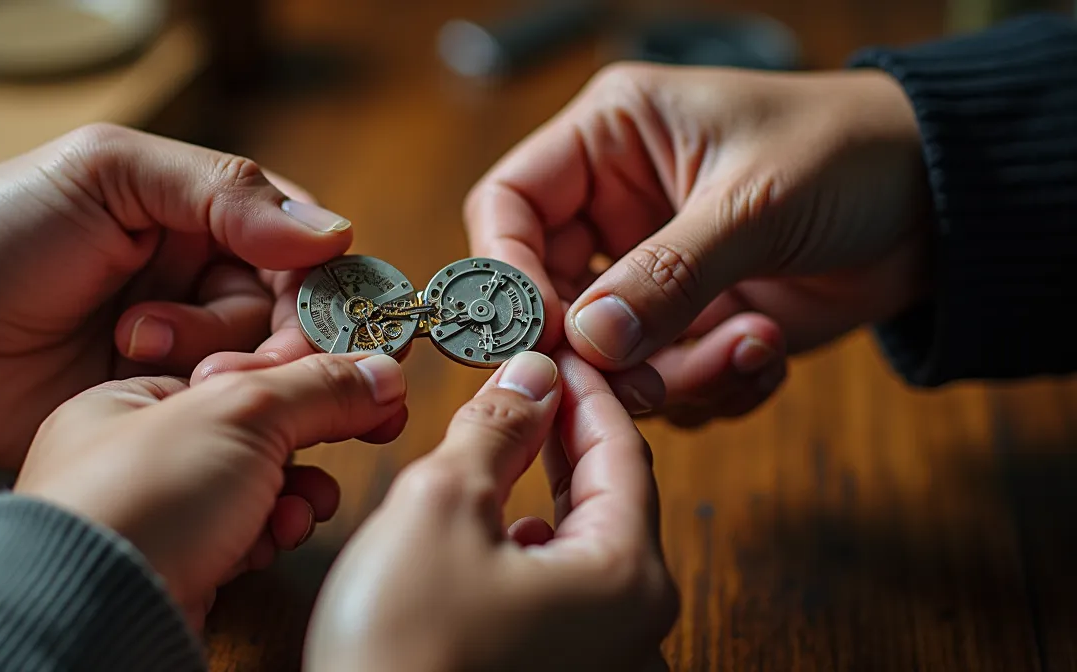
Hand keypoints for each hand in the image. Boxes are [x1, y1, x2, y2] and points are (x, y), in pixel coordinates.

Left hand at [0, 123, 354, 465]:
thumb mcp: (106, 175)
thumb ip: (220, 190)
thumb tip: (333, 235)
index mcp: (207, 219)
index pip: (306, 253)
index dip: (325, 289)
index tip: (320, 322)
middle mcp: (208, 286)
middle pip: (297, 324)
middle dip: (278, 347)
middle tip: (223, 361)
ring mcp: (188, 355)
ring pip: (265, 379)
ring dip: (231, 380)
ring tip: (153, 361)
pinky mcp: (162, 417)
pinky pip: (230, 434)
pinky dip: (236, 441)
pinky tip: (213, 442)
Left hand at [13, 352, 407, 626]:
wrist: (97, 614)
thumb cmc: (132, 503)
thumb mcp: (241, 413)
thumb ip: (315, 387)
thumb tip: (376, 373)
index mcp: (129, 398)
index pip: (235, 372)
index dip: (305, 375)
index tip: (365, 384)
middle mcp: (132, 457)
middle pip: (249, 433)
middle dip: (307, 442)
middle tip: (360, 436)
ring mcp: (152, 516)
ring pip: (249, 490)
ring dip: (291, 496)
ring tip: (306, 505)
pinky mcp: (173, 567)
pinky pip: (237, 539)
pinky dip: (266, 537)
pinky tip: (275, 538)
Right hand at [306, 350, 676, 671]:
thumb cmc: (404, 648)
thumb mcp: (441, 506)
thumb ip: (495, 430)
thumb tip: (531, 376)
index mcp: (627, 579)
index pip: (624, 454)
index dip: (586, 392)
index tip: (558, 349)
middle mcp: (633, 631)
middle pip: (612, 504)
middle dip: (569, 440)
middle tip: (532, 385)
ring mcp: (598, 666)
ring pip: (584, 552)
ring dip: (548, 493)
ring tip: (508, 445)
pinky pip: (561, 598)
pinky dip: (531, 549)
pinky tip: (494, 535)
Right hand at [465, 64, 931, 426]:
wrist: (942, 202)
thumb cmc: (852, 154)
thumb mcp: (754, 202)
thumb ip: (666, 273)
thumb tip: (588, 342)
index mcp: (610, 138)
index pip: (508, 204)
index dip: (509, 272)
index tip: (548, 336)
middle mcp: (617, 205)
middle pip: (549, 294)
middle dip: (598, 349)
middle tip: (648, 379)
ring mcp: (653, 270)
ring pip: (606, 354)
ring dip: (670, 375)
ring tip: (746, 346)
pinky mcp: (691, 322)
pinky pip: (664, 379)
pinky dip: (711, 386)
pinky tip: (766, 351)